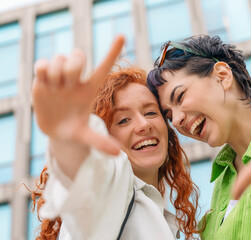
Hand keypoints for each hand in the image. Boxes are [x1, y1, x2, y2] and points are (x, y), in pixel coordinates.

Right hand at [33, 36, 124, 155]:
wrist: (54, 130)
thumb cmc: (74, 130)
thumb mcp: (86, 137)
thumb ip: (100, 142)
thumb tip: (118, 154)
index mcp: (90, 89)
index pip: (104, 67)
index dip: (112, 52)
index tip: (122, 36)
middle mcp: (76, 79)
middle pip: (78, 55)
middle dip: (74, 65)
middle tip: (69, 83)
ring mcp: (60, 77)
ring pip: (60, 58)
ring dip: (57, 72)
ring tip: (56, 88)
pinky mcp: (43, 78)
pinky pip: (42, 63)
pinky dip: (43, 69)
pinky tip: (45, 82)